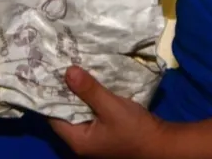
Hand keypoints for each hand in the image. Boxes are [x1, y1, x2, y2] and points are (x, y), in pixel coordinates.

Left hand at [49, 67, 168, 157]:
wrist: (163, 144)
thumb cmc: (136, 130)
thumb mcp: (111, 107)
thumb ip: (90, 90)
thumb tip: (67, 71)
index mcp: (77, 140)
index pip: (52, 116)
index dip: (49, 95)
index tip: (49, 73)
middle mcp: (81, 141)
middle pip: (64, 112)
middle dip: (63, 91)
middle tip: (59, 66)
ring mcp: (93, 136)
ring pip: (77, 111)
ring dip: (76, 93)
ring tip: (71, 69)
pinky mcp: (103, 131)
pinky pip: (89, 112)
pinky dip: (88, 98)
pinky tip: (88, 81)